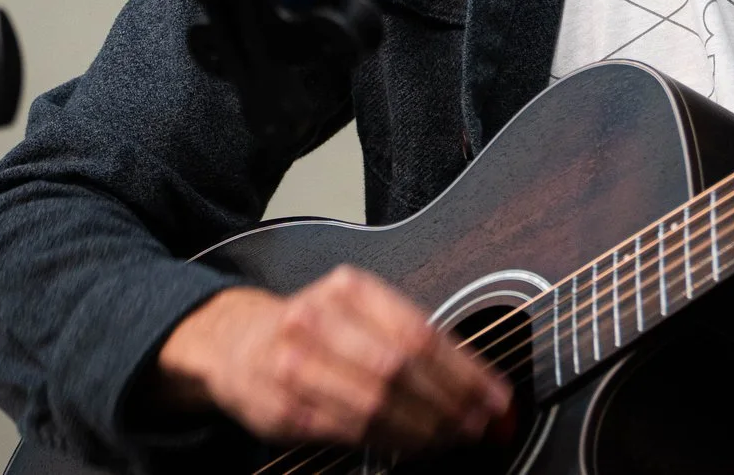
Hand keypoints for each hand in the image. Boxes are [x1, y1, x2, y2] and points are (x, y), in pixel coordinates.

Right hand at [156, 267, 511, 448]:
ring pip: (374, 404)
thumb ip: (411, 338)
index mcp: (348, 288)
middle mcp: (319, 320)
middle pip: (400, 368)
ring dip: (424, 428)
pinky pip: (347, 431)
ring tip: (453, 436)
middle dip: (450, 402)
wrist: (237, 343)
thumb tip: (478, 382)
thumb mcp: (359, 311)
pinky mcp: (282, 409)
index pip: (420, 332)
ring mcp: (295, 365)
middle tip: (480, 423)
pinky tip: (411, 446)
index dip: (465, 371)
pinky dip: (387, 443)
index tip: (496, 396)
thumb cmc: (314, 328)